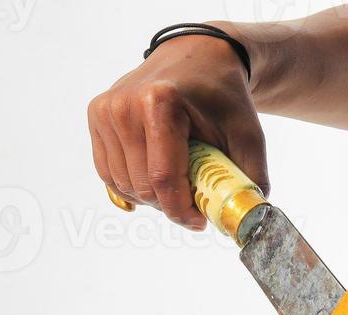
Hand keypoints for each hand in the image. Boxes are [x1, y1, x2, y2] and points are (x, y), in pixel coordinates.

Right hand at [87, 30, 267, 228]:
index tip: (200, 222)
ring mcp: (106, 110)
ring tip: (178, 182)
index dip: (181, 211)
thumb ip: (250, 180)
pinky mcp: (97, 116)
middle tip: (194, 199)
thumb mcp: (248, 137)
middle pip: (142, 186)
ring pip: (123, 184)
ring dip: (152, 197)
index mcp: (160, 104)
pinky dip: (132, 185)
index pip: (163, 179)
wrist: (197, 58)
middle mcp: (124, 105)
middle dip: (170, 205)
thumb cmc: (224, 99)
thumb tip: (249, 220)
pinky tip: (155, 176)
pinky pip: (108, 172)